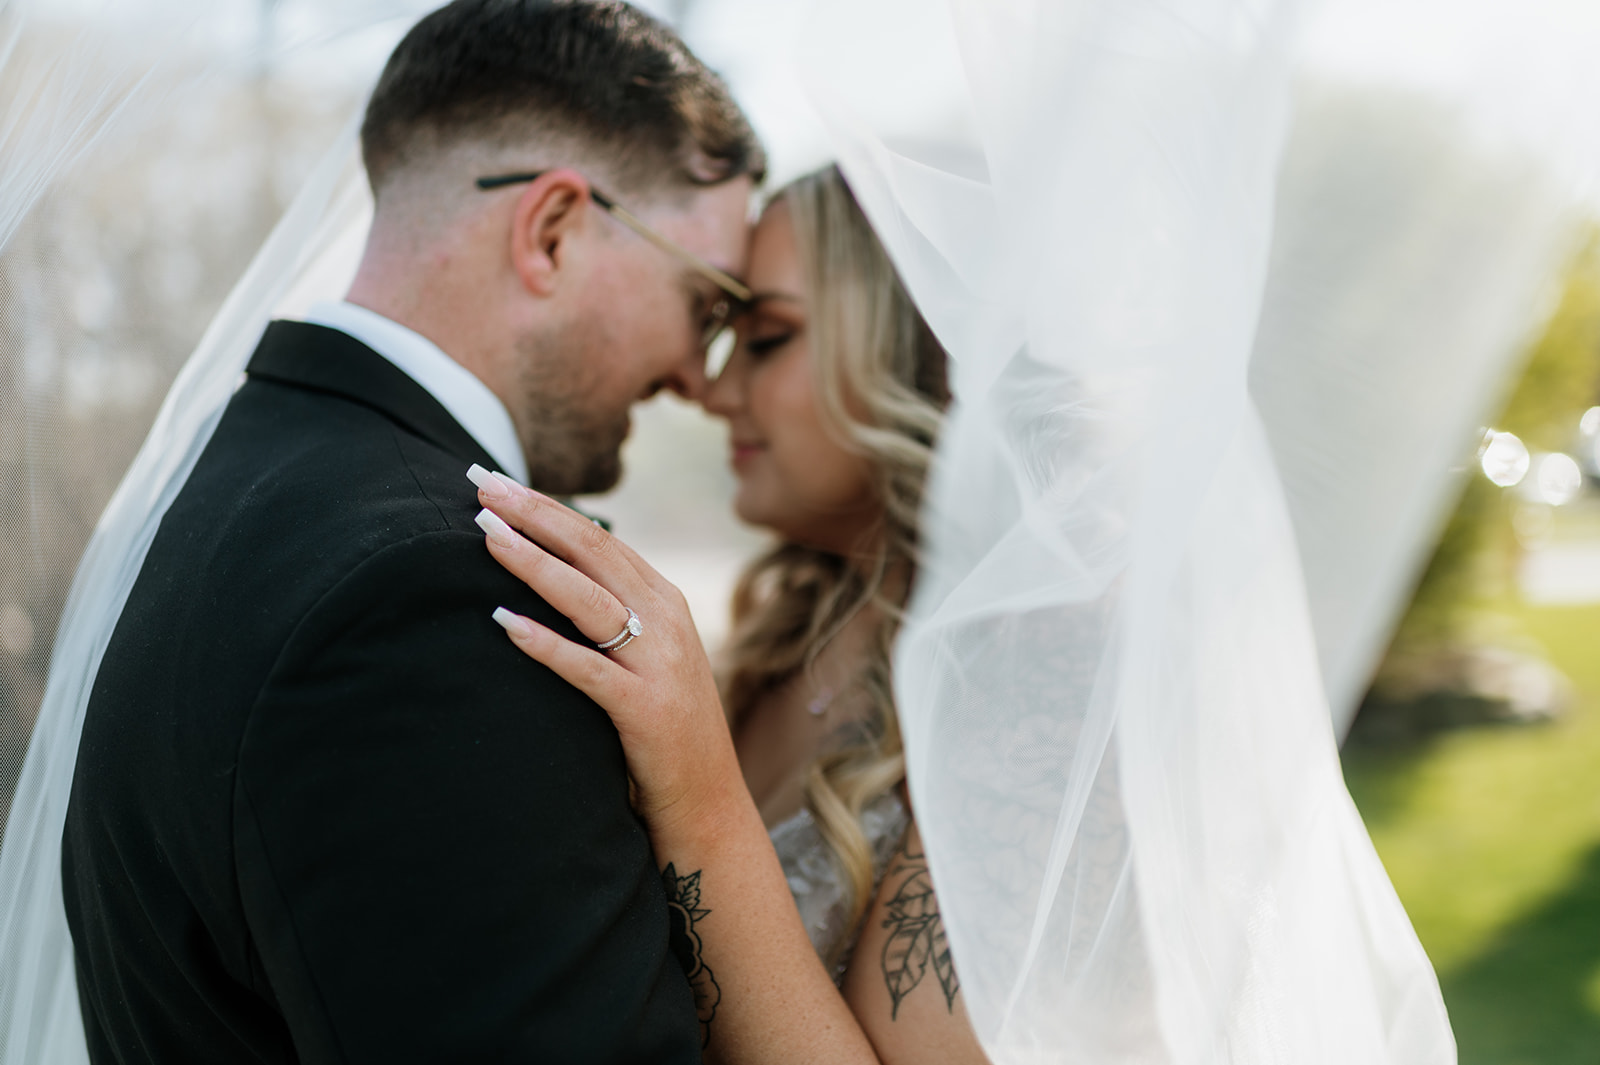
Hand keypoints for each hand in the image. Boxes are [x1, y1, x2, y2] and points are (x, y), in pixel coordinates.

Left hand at [466, 466, 746, 835]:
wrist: (709, 806)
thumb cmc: (664, 731)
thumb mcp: (647, 657)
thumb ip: (615, 615)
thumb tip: (552, 574)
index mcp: (665, 601)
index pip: (598, 538)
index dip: (545, 506)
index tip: (496, 484)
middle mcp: (667, 621)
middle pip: (591, 551)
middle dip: (533, 514)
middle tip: (481, 485)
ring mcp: (659, 664)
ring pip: (587, 598)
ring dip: (533, 562)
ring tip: (485, 534)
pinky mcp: (645, 709)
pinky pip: (587, 669)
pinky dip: (544, 644)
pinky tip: (502, 623)